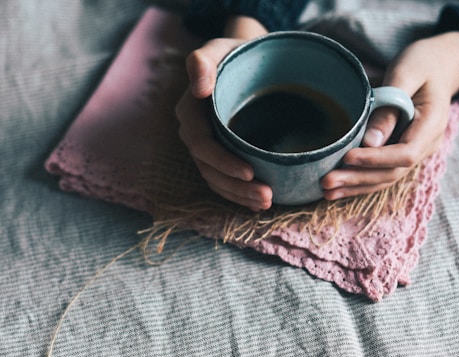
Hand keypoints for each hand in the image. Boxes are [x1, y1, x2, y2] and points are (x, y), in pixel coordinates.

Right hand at [176, 17, 272, 210]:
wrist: (243, 63)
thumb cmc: (235, 55)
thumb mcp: (220, 49)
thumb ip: (204, 61)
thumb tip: (199, 88)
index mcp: (191, 112)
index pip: (201, 144)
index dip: (223, 162)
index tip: (250, 172)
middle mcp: (194, 133)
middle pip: (209, 168)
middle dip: (235, 187)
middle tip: (266, 196)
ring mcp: (206, 147)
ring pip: (216, 179)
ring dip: (239, 195)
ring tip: (266, 203)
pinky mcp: (218, 154)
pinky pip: (222, 180)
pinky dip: (238, 194)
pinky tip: (256, 202)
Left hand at [321, 31, 458, 199]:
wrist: (437, 65)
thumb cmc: (421, 63)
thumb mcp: (406, 74)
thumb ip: (390, 107)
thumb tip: (370, 142)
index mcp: (431, 125)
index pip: (404, 154)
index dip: (375, 159)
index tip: (347, 157)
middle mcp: (425, 144)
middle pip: (391, 172)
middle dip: (358, 178)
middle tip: (327, 182)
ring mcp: (413, 151)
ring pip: (384, 178)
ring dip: (354, 186)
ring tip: (326, 191)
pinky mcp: (398, 152)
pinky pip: (380, 172)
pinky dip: (358, 181)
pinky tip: (337, 189)